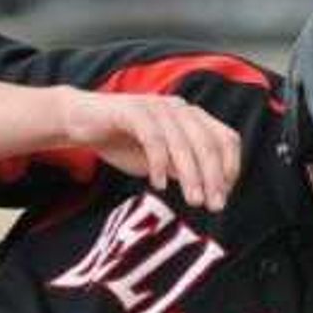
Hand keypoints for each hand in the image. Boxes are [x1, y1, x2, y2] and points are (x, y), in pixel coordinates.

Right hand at [46, 85, 239, 207]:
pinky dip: (159, 164)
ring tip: (193, 199)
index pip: (226, 138)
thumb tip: (213, 189)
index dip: (231, 166)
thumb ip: (186, 169)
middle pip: (208, 143)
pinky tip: (158, 184)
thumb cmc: (124, 140)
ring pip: (183, 143)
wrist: (81, 121)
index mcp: (192, 117)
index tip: (226, 194)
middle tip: (213, 205)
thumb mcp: (162, 160)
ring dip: (191, 175)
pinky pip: (153, 139)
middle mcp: (179, 108)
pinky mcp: (133, 111)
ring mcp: (156, 107)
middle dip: (214, 177)